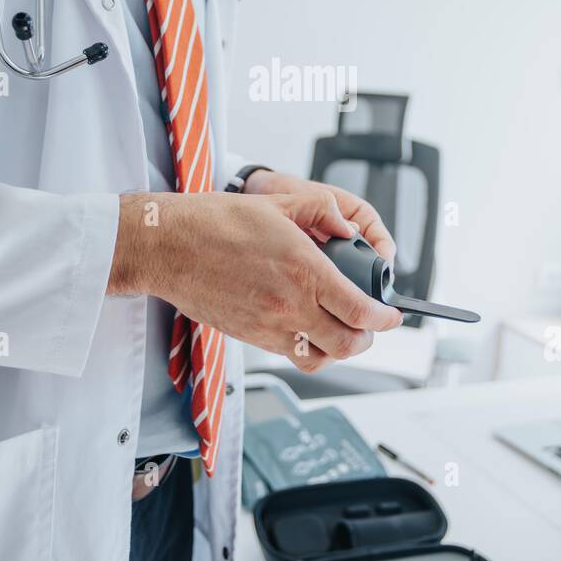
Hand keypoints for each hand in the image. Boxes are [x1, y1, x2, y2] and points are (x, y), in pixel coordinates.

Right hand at [108, 187, 402, 369]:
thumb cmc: (216, 222)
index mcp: (304, 272)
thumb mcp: (279, 203)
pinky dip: (304, 347)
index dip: (384, 318)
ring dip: (336, 349)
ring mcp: (268, 327)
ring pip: (317, 357)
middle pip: (346, 345)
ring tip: (339, 332)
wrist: (169, 246)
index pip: (360, 312)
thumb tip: (347, 229)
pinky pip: (288, 354)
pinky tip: (303, 327)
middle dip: (366, 339)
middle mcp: (290, 307)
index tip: (391, 314)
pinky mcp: (248, 336)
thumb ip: (322, 213)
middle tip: (370, 326)